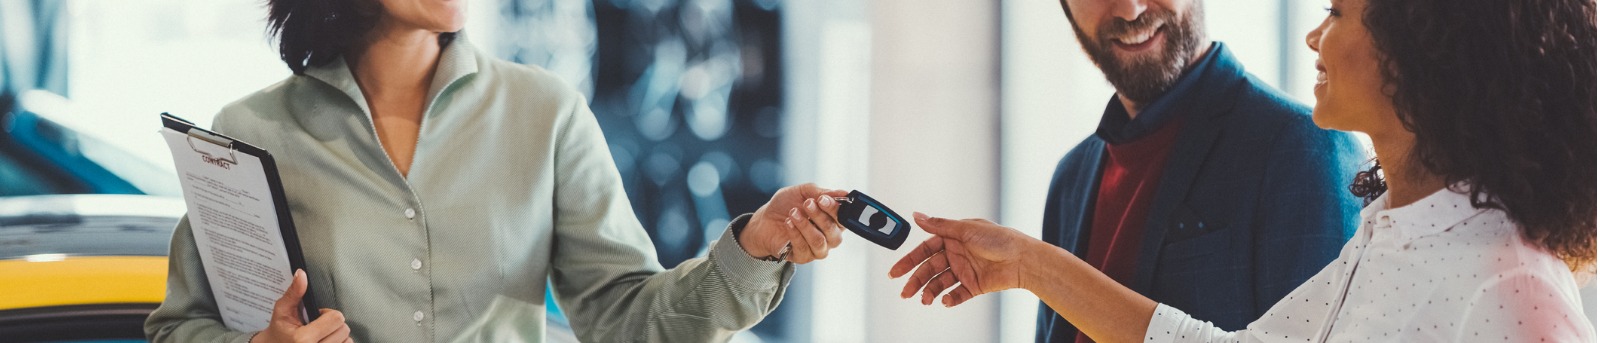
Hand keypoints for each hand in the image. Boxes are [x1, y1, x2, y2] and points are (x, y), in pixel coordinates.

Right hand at [251, 270, 352, 342]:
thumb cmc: (279, 330)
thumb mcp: (283, 310)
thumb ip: (294, 292)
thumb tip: (301, 274)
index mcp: (303, 340)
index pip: (336, 319)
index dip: (327, 314)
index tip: (316, 316)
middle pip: (344, 329)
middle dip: (333, 324)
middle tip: (317, 326)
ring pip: (348, 340)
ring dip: (337, 335)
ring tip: (321, 335)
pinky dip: (339, 342)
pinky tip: (326, 340)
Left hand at [743, 183, 847, 263]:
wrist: (765, 219)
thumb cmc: (787, 205)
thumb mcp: (803, 192)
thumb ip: (822, 193)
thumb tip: (843, 193)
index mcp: (833, 220)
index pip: (843, 218)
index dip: (835, 209)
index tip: (822, 199)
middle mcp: (829, 237)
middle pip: (833, 232)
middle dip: (819, 216)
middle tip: (807, 204)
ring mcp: (817, 249)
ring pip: (819, 242)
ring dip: (805, 225)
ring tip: (793, 213)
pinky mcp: (803, 257)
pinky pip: (803, 249)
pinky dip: (795, 234)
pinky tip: (788, 223)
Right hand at [889, 212, 1039, 306]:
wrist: (1023, 259)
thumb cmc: (1000, 239)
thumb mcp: (966, 229)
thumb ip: (939, 225)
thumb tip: (917, 215)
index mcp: (953, 238)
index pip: (925, 250)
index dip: (909, 260)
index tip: (896, 271)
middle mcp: (957, 254)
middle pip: (930, 269)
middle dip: (916, 280)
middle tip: (905, 292)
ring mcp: (964, 270)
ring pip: (940, 283)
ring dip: (930, 291)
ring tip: (925, 299)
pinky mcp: (974, 285)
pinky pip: (957, 294)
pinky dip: (949, 298)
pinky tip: (944, 300)